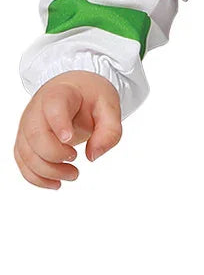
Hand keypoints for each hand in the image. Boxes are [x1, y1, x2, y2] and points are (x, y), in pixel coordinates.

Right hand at [14, 70, 121, 189]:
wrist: (74, 91)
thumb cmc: (90, 98)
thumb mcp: (110, 107)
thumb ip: (109, 131)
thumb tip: (93, 156)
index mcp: (60, 94)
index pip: (53, 105)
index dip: (58, 123)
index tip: (69, 139)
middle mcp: (37, 109)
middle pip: (36, 135)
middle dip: (55, 154)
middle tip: (75, 158)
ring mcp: (27, 125)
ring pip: (27, 153)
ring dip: (48, 171)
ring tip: (73, 174)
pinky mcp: (25, 140)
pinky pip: (23, 162)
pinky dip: (36, 178)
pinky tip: (56, 183)